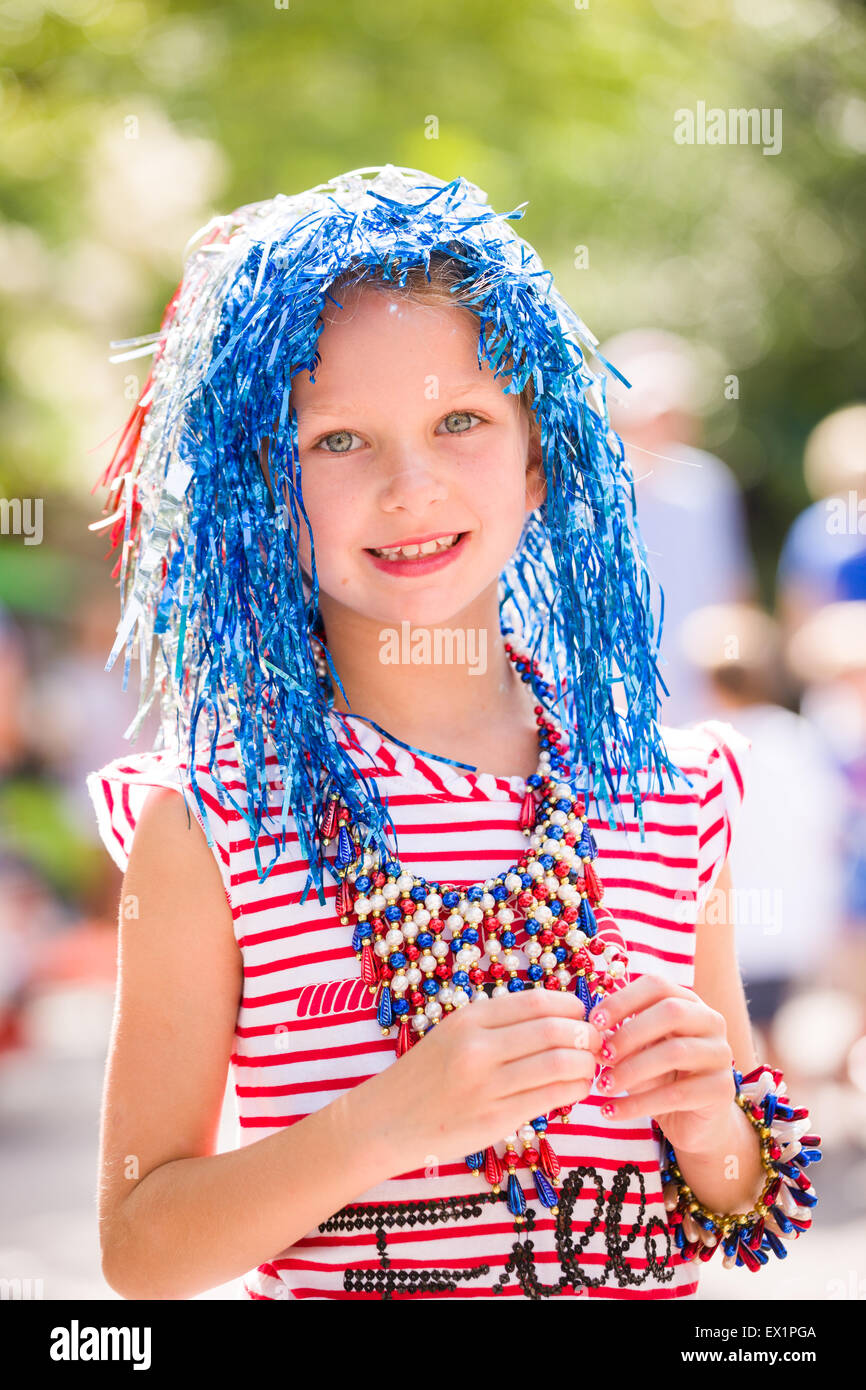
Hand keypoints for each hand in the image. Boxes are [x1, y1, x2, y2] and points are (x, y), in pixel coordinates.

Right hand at [368, 989, 602, 1173]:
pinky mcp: (495, 1119)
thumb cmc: (425, 1076)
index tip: (583, 1016)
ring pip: (561, 1065)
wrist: (384, 1121)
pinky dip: (574, 1091)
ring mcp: (487, 1085)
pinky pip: (551, 1098)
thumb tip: (561, 1020)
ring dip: (586, 1065)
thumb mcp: (454, 1035)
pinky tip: (574, 1090)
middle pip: (556, 1031)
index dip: (572, 1007)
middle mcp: (479, 1048)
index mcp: (470, 1019)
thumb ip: (500, 1026)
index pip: (538, 1002)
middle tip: (597, 1043)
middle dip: (588, 1036)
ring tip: (588, 1069)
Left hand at [587, 974, 735, 1157]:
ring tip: (602, 1086)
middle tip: (600, 1056)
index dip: (623, 1000)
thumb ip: (621, 1038)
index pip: (657, 985)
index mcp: (689, 1002)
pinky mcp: (722, 1090)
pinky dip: (637, 1104)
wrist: (694, 1122)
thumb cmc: (661, 1077)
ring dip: (632, 1070)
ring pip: (675, 1052)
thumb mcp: (638, 1052)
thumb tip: (590, 1033)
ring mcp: (721, 1055)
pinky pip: (676, 1095)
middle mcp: (711, 1022)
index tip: (594, 1022)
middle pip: (671, 1012)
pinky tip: (610, 1111)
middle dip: (629, 1033)